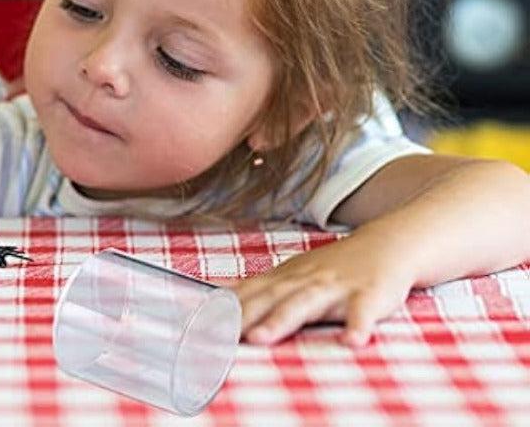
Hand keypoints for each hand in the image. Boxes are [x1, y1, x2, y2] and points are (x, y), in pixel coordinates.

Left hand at [230, 229, 414, 346]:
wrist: (386, 244)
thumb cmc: (335, 268)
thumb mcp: (295, 275)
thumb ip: (262, 290)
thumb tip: (221, 299)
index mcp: (286, 277)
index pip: (249, 293)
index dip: (224, 310)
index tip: (199, 326)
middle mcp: (306, 279)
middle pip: (269, 298)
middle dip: (241, 317)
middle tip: (215, 337)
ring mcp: (336, 285)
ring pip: (305, 302)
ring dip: (281, 320)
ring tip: (259, 339)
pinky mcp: (369, 294)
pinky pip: (362, 311)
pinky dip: (357, 325)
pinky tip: (352, 341)